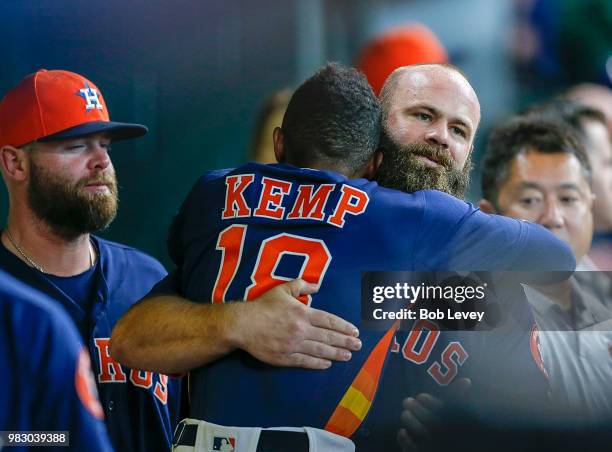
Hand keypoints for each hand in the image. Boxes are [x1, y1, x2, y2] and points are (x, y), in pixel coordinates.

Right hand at [233, 279, 361, 368]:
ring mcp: (294, 345)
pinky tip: (328, 364)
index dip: (344, 326)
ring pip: (320, 351)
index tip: (354, 331)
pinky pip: (305, 361)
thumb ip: (301, 286)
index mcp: (302, 313)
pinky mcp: (285, 358)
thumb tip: (317, 286)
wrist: (243, 324)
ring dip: (336, 354)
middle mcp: (301, 330)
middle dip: (345, 342)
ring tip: (348, 356)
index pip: (329, 320)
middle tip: (358, 346)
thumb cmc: (263, 306)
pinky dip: (318, 364)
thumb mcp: (282, 290)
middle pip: (328, 337)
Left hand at [397, 378, 470, 451]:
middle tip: (407, 400)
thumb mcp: (456, 415)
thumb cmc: (450, 433)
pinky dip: (405, 440)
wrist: (440, 448)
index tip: (421, 396)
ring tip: (404, 413)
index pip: (444, 411)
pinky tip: (402, 432)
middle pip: (431, 421)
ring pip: (422, 434)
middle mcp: (446, 437)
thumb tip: (467, 380)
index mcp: (455, 425)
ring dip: (410, 421)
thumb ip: (458, 398)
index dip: (430, 402)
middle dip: (416, 409)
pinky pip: (412, 449)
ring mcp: (433, 447)